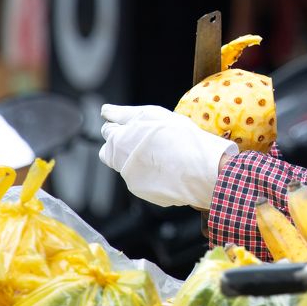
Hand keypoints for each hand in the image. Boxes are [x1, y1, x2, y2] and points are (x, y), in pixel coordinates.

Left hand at [98, 104, 237, 209]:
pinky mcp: (145, 193)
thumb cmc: (179, 137)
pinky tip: (168, 167)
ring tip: (162, 153)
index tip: (137, 125)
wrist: (200, 168)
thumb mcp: (152, 115)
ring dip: (137, 159)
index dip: (122, 125)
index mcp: (118, 141)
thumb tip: (105, 112)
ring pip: (128, 167)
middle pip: (111, 152)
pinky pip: (142, 180)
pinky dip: (150, 174)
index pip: (107, 130)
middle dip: (122, 145)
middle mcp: (120, 163)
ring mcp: (132, 180)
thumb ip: (124, 114)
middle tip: (146, 139)